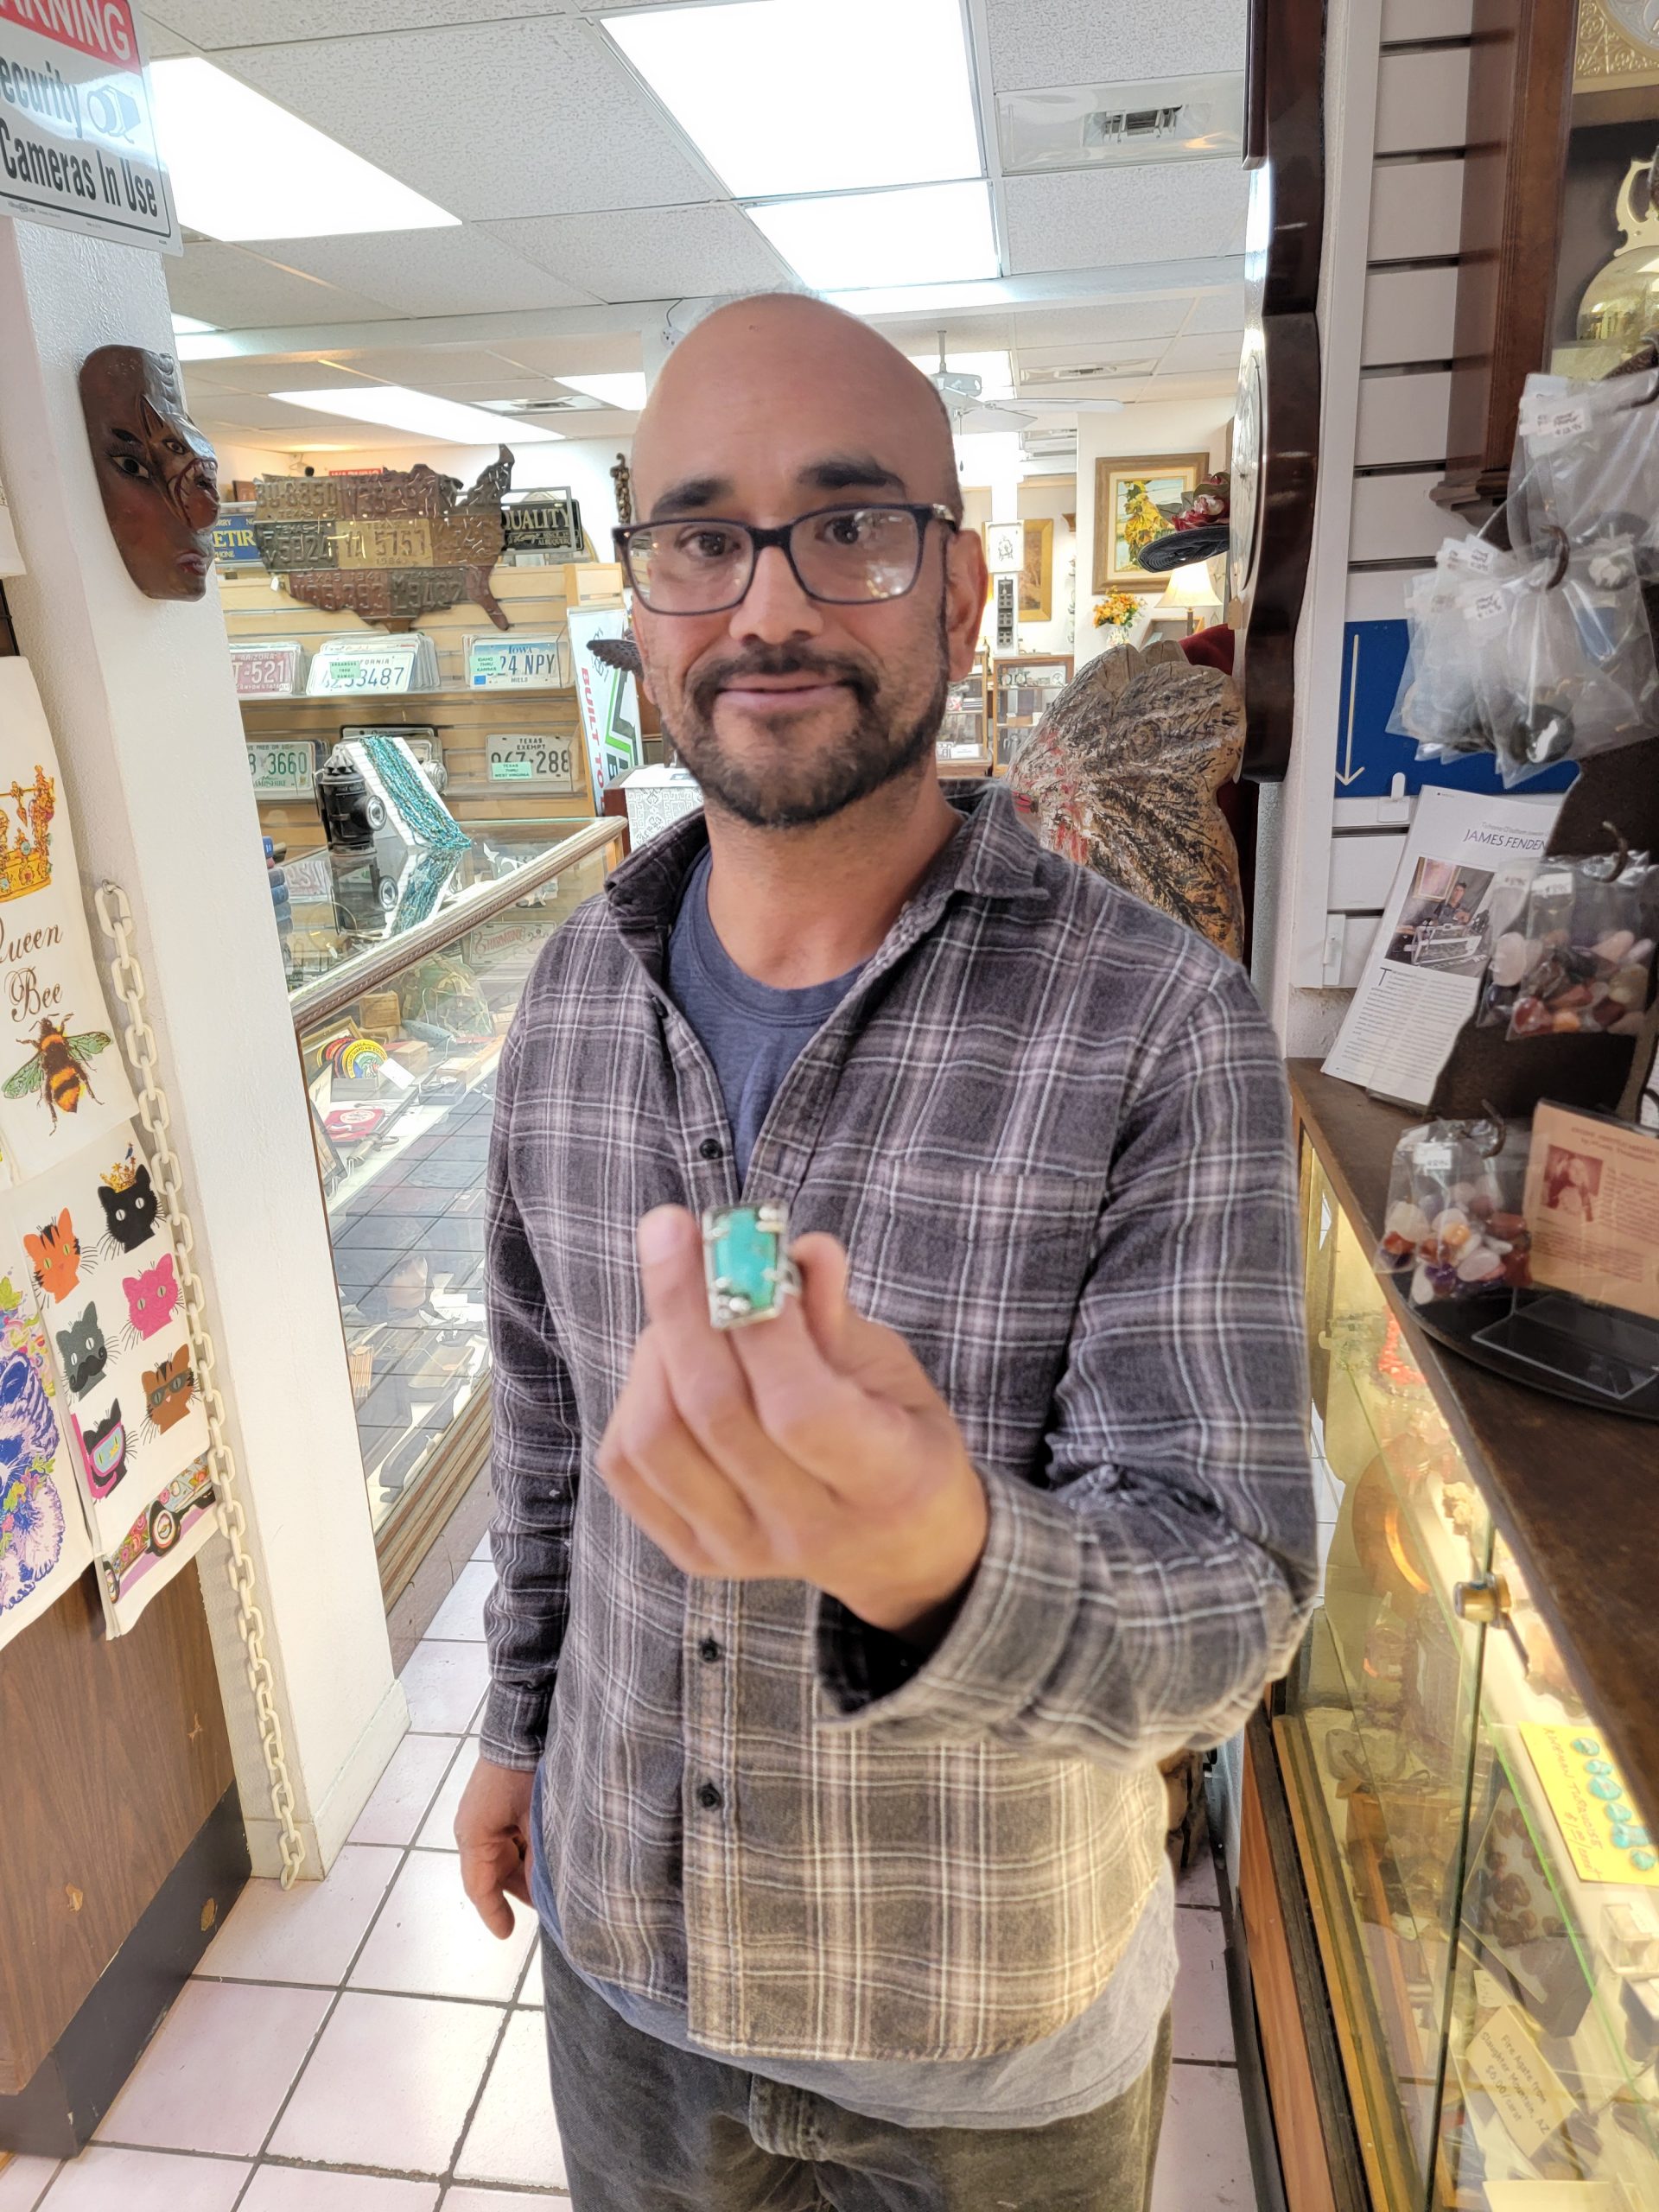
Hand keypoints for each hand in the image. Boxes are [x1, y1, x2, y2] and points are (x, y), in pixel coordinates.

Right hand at [455, 1755, 533, 1938]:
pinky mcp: (495, 1807)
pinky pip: (506, 1839)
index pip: (481, 1887)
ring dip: (522, 1870)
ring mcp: (483, 1818)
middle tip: (545, 1907)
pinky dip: (522, 1851)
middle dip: (517, 1891)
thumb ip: (537, 1855)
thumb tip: (546, 1888)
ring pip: (502, 1857)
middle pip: (493, 1874)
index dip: (494, 1913)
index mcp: (474, 1837)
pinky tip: (543, 1855)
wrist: (520, 1728)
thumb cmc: (523, 1774)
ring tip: (549, 1883)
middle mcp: (473, 1831)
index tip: (506, 1933)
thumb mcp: (534, 1820)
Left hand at [596, 1207, 988, 1641]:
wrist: (895, 1546)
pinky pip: (627, 1464)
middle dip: (684, 1306)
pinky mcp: (694, 1555)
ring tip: (685, 1306)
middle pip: (714, 1413)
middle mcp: (808, 1529)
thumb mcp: (894, 1368)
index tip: (740, 1245)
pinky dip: (636, 1394)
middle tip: (670, 1229)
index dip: (761, 1324)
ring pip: (657, 1436)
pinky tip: (667, 1361)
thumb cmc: (897, 1432)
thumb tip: (801, 1250)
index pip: (800, 1407)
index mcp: (885, 1480)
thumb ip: (837, 1315)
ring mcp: (743, 1551)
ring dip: (658, 1348)